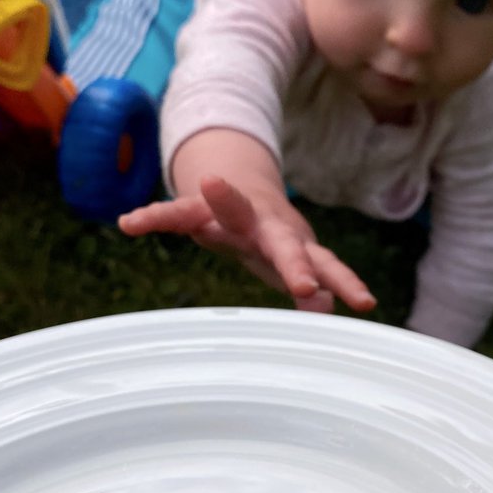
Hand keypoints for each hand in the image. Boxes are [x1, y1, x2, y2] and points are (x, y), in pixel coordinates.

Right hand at [118, 176, 375, 314]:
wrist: (235, 187)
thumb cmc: (267, 236)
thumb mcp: (292, 259)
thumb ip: (312, 280)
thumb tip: (327, 310)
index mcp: (293, 243)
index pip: (323, 263)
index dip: (342, 282)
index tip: (363, 302)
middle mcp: (268, 225)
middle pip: (285, 243)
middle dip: (295, 264)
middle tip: (305, 286)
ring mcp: (232, 213)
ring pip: (228, 206)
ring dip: (221, 196)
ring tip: (209, 182)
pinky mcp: (196, 207)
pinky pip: (174, 212)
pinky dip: (153, 217)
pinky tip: (129, 223)